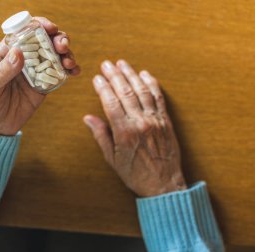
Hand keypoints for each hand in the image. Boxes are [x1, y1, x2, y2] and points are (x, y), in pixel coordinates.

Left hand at [0, 17, 79, 135]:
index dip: (39, 26)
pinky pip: (59, 74)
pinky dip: (69, 70)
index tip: (50, 28)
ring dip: (66, 54)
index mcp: (6, 53)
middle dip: (57, 39)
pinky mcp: (43, 85)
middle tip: (63, 46)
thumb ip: (4, 70)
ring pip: (54, 56)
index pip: (24, 33)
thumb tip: (18, 51)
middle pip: (44, 41)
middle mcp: (23, 59)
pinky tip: (74, 71)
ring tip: (69, 62)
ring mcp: (34, 72)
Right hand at [84, 60, 185, 196]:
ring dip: (132, 75)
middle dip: (115, 76)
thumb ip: (101, 136)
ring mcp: (155, 120)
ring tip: (122, 64)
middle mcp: (140, 122)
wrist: (164, 184)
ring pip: (142, 91)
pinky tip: (145, 74)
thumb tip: (88, 118)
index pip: (111, 103)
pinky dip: (152, 84)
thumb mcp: (113, 159)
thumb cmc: (135, 174)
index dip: (103, 88)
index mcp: (125, 132)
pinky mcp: (166, 121)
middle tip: (107, 64)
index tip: (97, 77)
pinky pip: (159, 98)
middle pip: (126, 93)